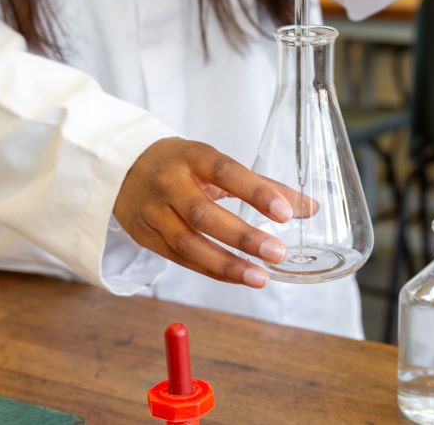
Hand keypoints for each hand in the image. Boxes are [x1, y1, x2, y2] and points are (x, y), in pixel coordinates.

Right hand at [114, 138, 304, 287]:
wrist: (122, 167)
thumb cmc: (182, 165)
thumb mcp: (216, 164)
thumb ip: (263, 185)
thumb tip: (311, 209)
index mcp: (192, 156)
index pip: (225, 172)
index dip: (256, 192)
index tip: (284, 214)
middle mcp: (169, 183)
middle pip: (203, 214)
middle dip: (242, 237)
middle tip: (276, 254)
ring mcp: (153, 211)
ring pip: (188, 243)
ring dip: (226, 264)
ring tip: (260, 277)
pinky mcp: (145, 236)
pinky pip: (180, 259)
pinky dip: (211, 270)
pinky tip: (237, 277)